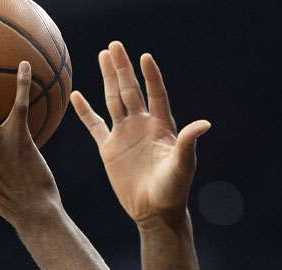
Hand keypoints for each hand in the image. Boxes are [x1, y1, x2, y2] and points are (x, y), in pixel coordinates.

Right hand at [71, 41, 209, 228]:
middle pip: (131, 90)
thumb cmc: (173, 190)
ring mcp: (124, 135)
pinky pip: (94, 125)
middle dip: (122, 68)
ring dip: (108, 79)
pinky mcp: (109, 149)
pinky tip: (77, 95)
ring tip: (103, 55)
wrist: (154, 212)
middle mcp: (142, 125)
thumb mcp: (182, 165)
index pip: (156, 94)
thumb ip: (188, 143)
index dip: (151, 76)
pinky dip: (85, 111)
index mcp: (162, 126)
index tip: (145, 57)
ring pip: (113, 100)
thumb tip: (204, 124)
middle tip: (114, 46)